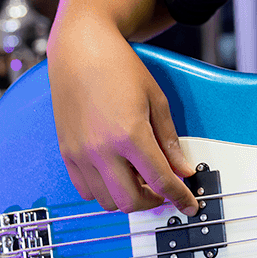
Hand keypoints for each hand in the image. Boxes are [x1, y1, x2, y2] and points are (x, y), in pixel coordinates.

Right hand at [49, 15, 197, 214]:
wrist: (81, 51)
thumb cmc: (121, 69)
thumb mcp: (157, 101)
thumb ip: (169, 141)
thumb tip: (183, 170)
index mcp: (129, 135)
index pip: (160, 181)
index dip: (179, 197)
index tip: (191, 206)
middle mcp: (100, 150)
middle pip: (130, 201)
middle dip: (153, 202)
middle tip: (165, 190)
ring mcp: (79, 154)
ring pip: (106, 201)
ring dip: (128, 197)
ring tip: (142, 179)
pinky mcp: (65, 154)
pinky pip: (85, 190)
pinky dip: (104, 191)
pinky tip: (118, 174)